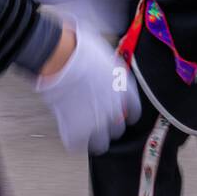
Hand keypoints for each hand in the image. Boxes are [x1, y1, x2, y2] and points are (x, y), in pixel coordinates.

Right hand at [36, 28, 140, 153]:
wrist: (61, 57)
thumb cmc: (81, 49)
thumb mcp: (105, 56)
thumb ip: (109, 71)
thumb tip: (105, 69)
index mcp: (125, 90)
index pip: (135, 112)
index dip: (126, 114)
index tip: (120, 113)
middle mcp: (115, 109)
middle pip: (117, 129)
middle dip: (107, 125)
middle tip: (95, 119)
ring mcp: (97, 123)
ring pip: (100, 144)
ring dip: (93, 138)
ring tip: (84, 133)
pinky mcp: (77, 132)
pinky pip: (77, 146)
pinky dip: (73, 142)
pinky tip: (70, 134)